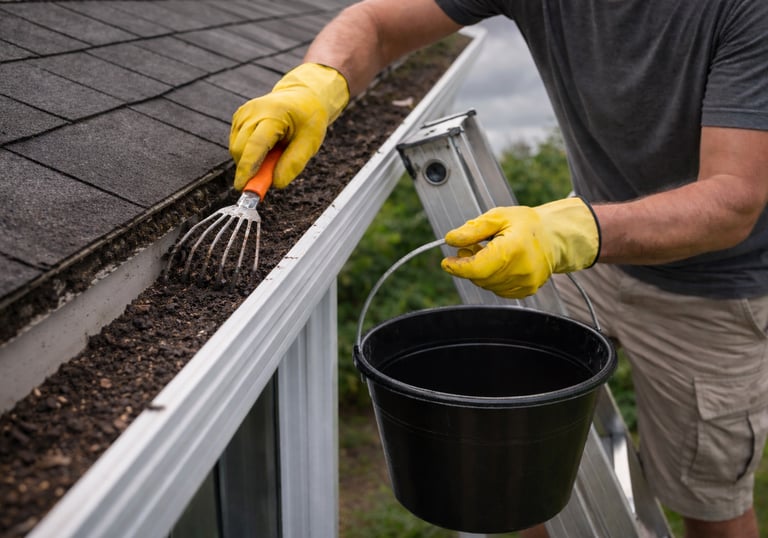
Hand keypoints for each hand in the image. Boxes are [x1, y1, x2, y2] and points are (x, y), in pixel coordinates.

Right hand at [229, 63, 348, 190]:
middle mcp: (253, 112)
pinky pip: (236, 143)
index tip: (242, 187)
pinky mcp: (239, 118)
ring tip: (274, 154)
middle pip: (240, 148)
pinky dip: (248, 153)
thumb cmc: (308, 119)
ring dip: (249, 161)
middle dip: (248, 169)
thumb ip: (293, 164)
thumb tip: (275, 184)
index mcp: (273, 115)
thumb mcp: (310, 143)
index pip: (255, 145)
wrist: (302, 97)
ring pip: (236, 148)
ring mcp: (243, 113)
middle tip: (267, 177)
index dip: (247, 168)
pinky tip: (266, 148)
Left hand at [441, 197, 600, 297]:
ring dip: (480, 271)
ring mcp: (525, 283)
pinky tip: (499, 262)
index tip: (447, 262)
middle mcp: (520, 270)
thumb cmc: (528, 224)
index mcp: (513, 249)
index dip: (457, 267)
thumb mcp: (499, 217)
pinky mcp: (526, 290)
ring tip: (487, 251)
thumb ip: (473, 229)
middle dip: (468, 265)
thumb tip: (451, 240)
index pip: (477, 268)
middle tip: (469, 247)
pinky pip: (498, 289)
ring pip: (487, 284)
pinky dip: (492, 277)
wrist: (556, 237)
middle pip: (480, 277)